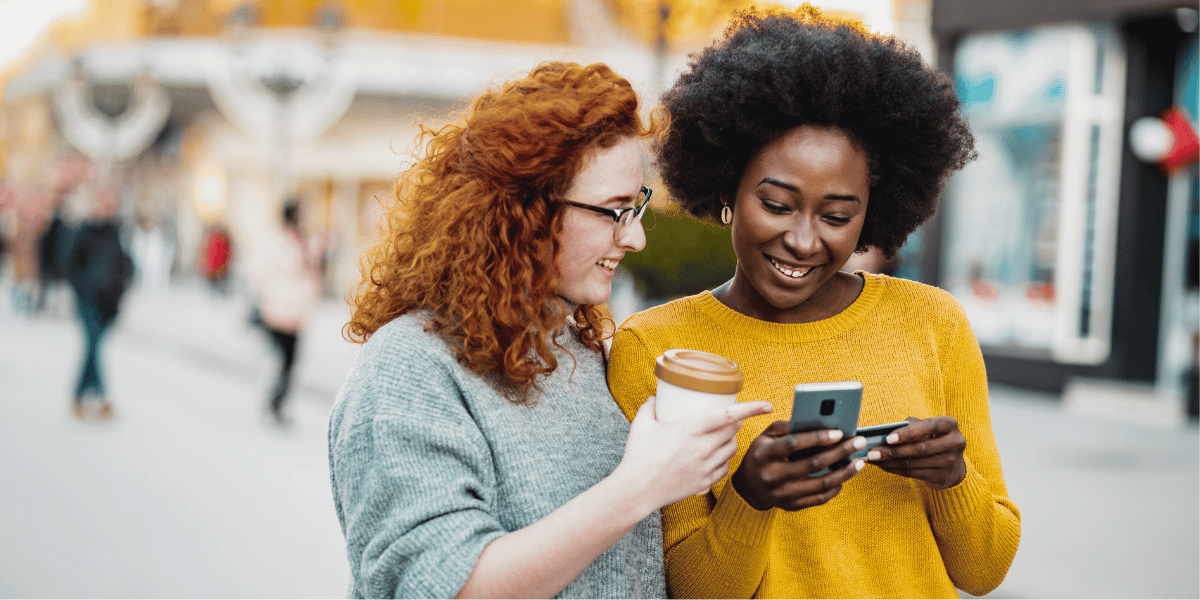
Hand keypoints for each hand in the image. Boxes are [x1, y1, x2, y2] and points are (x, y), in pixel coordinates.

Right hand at [618, 397, 773, 508]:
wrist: (636, 490)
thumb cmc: (638, 456)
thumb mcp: (641, 425)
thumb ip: (649, 407)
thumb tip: (654, 399)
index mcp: (691, 429)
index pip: (729, 415)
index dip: (752, 408)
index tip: (767, 405)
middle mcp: (703, 447)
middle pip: (733, 431)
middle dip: (737, 421)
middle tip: (733, 416)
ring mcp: (706, 466)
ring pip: (731, 449)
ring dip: (731, 440)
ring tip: (724, 435)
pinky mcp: (705, 482)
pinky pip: (724, 468)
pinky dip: (724, 460)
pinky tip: (717, 456)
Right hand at [731, 420, 865, 511]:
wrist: (749, 485)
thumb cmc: (762, 454)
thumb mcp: (766, 436)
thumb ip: (787, 426)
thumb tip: (817, 422)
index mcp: (764, 455)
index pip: (793, 444)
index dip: (817, 437)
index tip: (839, 432)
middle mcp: (772, 477)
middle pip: (812, 464)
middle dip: (839, 452)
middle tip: (858, 442)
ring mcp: (782, 494)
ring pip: (821, 484)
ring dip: (844, 472)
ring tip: (860, 461)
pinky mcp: (792, 506)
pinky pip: (820, 498)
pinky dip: (836, 486)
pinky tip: (846, 476)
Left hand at [866, 416, 965, 489]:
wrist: (954, 465)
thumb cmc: (932, 438)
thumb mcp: (926, 428)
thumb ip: (910, 426)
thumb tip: (883, 432)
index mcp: (950, 425)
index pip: (929, 426)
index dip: (908, 433)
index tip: (888, 438)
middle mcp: (955, 443)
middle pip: (920, 448)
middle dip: (893, 451)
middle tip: (872, 452)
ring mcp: (950, 462)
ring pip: (914, 463)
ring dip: (890, 462)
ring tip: (872, 459)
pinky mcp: (942, 477)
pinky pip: (913, 474)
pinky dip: (895, 469)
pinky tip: (882, 466)